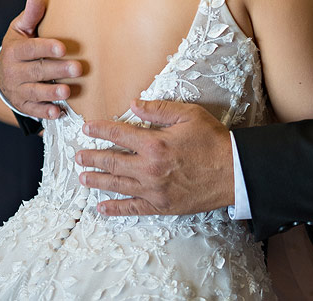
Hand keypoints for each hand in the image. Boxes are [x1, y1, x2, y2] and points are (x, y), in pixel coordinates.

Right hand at [0, 0, 82, 119]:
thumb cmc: (19, 48)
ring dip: (51, 93)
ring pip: (34, 92)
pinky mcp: (22, 105)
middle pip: (36, 71)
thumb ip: (30, 16)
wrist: (3, 76)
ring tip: (67, 91)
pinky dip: (44, 112)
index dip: (46, 48)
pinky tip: (57, 112)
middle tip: (77, 68)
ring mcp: (17, 90)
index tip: (63, 47)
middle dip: (57, 70)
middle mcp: (13, 71)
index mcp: (14, 50)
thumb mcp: (20, 30)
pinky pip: (33, 110)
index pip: (30, 48)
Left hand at [77, 100, 232, 215]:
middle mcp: (149, 168)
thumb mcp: (188, 115)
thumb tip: (134, 104)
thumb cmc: (213, 141)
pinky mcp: (161, 205)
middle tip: (78, 156)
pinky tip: (102, 208)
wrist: (234, 172)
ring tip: (83, 177)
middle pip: (112, 162)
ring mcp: (154, 190)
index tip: (87, 128)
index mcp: (155, 143)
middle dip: (92, 157)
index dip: (100, 130)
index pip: (119, 134)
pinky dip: (115, 209)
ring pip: (117, 185)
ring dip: (97, 181)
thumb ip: (159, 110)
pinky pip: (132, 208)